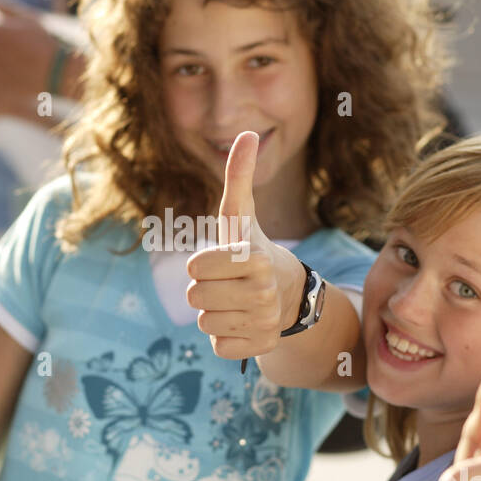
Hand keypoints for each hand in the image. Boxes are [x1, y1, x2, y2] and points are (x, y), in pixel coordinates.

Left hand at [186, 131, 303, 362]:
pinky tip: (242, 322)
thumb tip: (247, 133)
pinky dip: (225, 337)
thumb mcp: (240, 215)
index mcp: (254, 259)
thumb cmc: (250, 249)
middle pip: (194, 298)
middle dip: (204, 290)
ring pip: (204, 324)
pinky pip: (218, 347)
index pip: (193, 269)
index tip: (221, 261)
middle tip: (227, 283)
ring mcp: (264, 322)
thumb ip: (239, 176)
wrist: (287, 292)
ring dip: (213, 313)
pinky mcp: (260, 347)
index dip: (200, 264)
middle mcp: (262, 293)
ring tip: (234, 302)